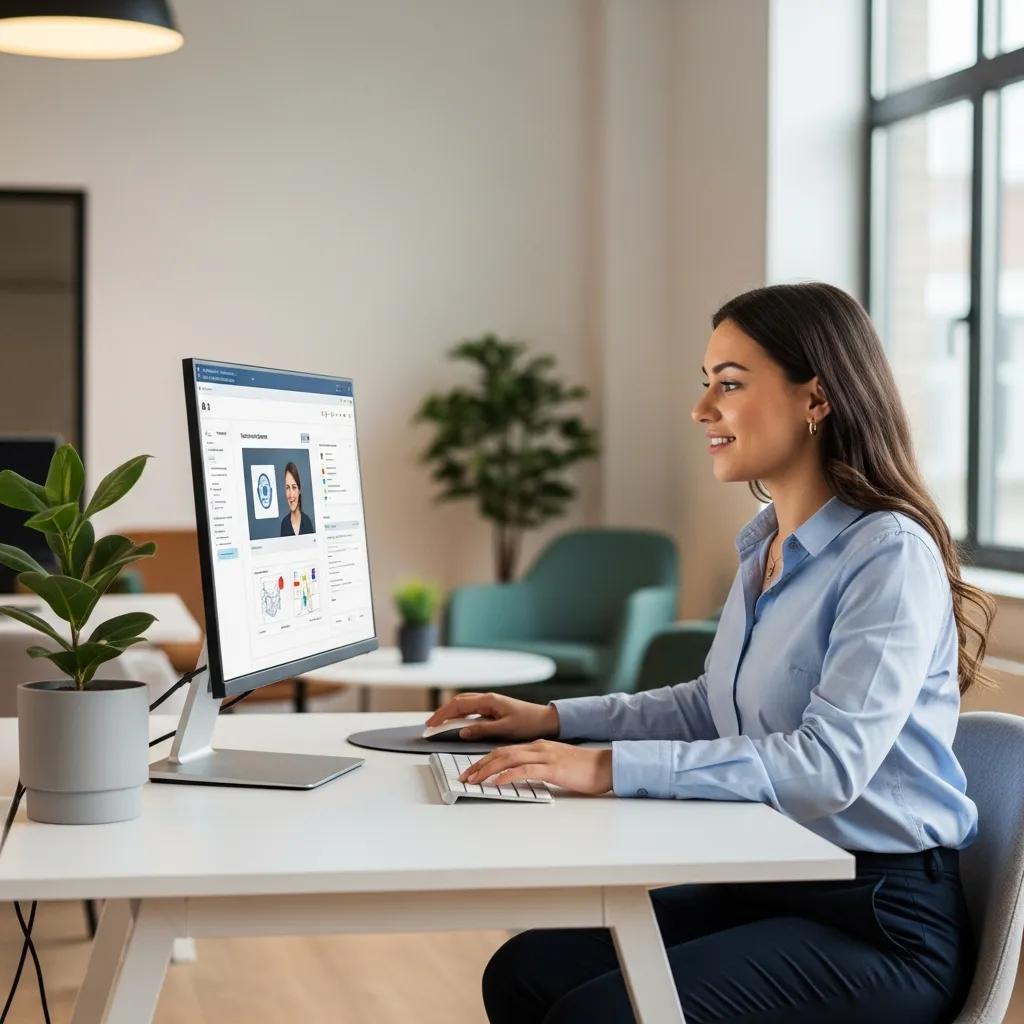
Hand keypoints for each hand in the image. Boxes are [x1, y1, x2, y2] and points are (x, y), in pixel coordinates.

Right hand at [426, 692, 558, 740]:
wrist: (545, 720)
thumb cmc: (528, 722)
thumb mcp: (504, 728)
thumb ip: (482, 729)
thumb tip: (461, 731)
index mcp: (489, 700)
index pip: (458, 705)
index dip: (442, 714)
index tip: (431, 723)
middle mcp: (487, 699)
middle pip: (458, 702)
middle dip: (442, 712)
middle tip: (430, 725)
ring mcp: (490, 703)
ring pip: (464, 705)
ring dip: (450, 713)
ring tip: (439, 725)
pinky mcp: (493, 709)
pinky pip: (471, 711)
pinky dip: (460, 716)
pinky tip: (456, 724)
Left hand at [460, 739, 612, 795]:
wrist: (606, 766)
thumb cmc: (583, 769)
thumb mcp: (555, 766)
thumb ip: (538, 769)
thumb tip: (520, 779)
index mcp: (537, 746)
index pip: (504, 751)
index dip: (485, 760)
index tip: (471, 771)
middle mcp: (538, 747)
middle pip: (501, 752)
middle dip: (479, 765)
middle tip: (465, 777)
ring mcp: (545, 756)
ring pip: (509, 759)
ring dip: (488, 770)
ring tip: (474, 780)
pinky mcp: (553, 768)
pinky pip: (526, 770)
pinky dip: (509, 775)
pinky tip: (497, 782)